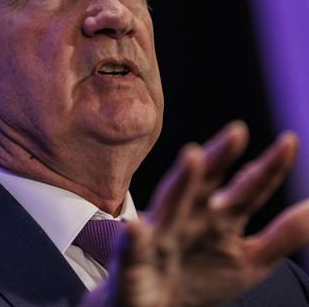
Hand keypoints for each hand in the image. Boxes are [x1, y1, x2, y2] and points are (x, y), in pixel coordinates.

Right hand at [83, 121, 308, 306]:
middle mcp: (190, 217)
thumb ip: (283, 235)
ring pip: (170, 204)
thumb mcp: (249, 261)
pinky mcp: (132, 258)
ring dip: (182, 181)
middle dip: (220, 158)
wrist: (151, 306)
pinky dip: (133, 236)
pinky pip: (132, 247)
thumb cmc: (197, 277)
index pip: (248, 189)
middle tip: (237, 133)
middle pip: (206, 183)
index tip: (290, 142)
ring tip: (192, 156)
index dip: (269, 168)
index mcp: (219, 217)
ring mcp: (160, 235)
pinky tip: (136, 227)